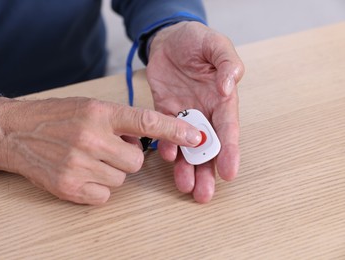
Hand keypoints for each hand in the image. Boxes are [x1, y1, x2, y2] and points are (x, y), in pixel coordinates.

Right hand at [0, 97, 201, 204]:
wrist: (13, 132)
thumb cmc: (55, 117)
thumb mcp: (89, 107)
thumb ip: (119, 121)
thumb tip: (145, 141)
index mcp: (99, 113)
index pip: (146, 121)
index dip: (175, 129)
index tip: (197, 136)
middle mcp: (91, 137)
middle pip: (137, 161)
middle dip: (128, 157)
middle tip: (108, 149)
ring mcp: (79, 164)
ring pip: (121, 179)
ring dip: (110, 172)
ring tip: (88, 158)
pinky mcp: (69, 186)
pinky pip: (104, 195)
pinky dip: (98, 187)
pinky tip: (81, 172)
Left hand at [147, 21, 244, 202]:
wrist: (168, 39)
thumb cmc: (196, 40)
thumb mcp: (216, 44)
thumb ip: (227, 63)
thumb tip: (227, 87)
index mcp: (222, 100)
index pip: (227, 129)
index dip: (229, 151)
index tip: (229, 172)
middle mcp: (205, 112)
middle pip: (209, 147)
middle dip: (208, 171)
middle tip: (205, 195)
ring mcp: (183, 115)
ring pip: (187, 147)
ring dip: (188, 168)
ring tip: (186, 187)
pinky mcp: (164, 112)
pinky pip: (164, 134)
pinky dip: (166, 146)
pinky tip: (167, 157)